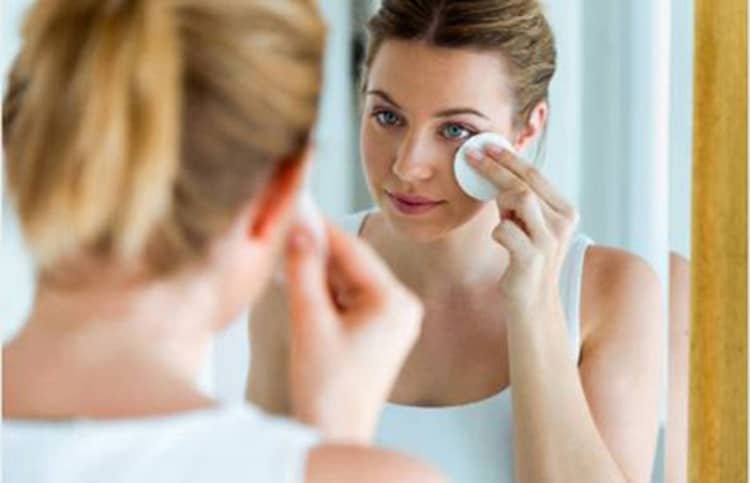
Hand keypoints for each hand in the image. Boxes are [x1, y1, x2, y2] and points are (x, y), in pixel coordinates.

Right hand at [284, 222, 422, 443]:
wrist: (333, 432)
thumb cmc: (326, 389)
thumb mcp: (309, 321)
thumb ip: (303, 269)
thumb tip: (299, 229)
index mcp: (395, 302)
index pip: (353, 250)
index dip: (321, 227)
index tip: (297, 206)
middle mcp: (402, 307)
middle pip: (353, 264)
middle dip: (318, 249)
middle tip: (286, 227)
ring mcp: (393, 320)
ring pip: (350, 280)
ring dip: (319, 270)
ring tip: (288, 253)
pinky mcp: (380, 331)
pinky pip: (351, 298)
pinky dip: (326, 290)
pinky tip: (302, 281)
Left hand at [466, 145, 579, 318]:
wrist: (534, 303)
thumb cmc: (526, 258)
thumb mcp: (527, 225)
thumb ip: (519, 201)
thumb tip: (494, 171)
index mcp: (565, 211)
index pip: (536, 175)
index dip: (510, 158)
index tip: (488, 145)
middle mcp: (562, 222)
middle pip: (525, 183)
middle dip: (496, 167)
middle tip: (472, 155)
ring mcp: (549, 240)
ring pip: (519, 198)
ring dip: (500, 201)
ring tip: (500, 215)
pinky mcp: (532, 258)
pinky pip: (504, 231)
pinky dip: (497, 232)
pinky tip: (501, 241)